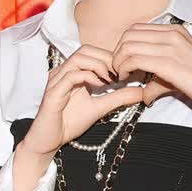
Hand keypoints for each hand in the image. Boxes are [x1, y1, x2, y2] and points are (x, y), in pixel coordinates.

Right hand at [21, 42, 145, 159]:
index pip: (92, 52)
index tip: (124, 72)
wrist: (49, 140)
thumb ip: (119, 97)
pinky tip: (99, 86)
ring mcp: (56, 81)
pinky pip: (71, 75)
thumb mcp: (100, 107)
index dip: (110, 58)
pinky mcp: (53, 92)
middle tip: (119, 74)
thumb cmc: (69, 123)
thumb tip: (141, 92)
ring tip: (110, 80)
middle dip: (106, 59)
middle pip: (85, 50)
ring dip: (99, 66)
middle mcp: (62, 72)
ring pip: (79, 58)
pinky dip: (88, 76)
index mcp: (72, 72)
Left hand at [109, 22, 191, 113]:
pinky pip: (133, 60)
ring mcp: (171, 46)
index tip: (124, 63)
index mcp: (174, 31)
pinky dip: (124, 69)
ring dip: (118, 62)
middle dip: (117, 53)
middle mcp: (172, 34)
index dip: (123, 46)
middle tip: (118, 70)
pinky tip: (127, 80)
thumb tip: (144, 94)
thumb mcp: (179, 71)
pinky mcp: (168, 62)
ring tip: (122, 76)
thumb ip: (158, 78)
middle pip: (127, 35)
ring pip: (127, 46)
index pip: (135, 29)